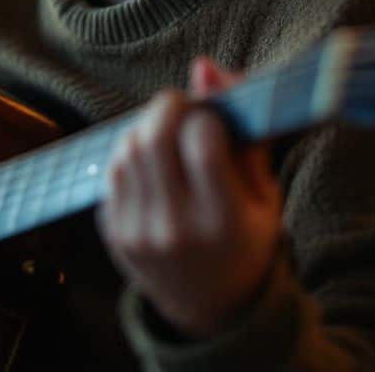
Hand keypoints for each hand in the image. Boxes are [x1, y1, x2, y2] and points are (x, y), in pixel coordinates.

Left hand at [96, 57, 281, 337]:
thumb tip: (206, 67)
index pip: (201, 140)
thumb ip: (241, 130)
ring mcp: (139, 233)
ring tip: (165, 131)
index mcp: (224, 219)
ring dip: (144, 127)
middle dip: (166, 107)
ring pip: (126, 150)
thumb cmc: (246, 239)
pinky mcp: (114, 234)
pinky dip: (127, 153)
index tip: (212, 117)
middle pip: (154, 139)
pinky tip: (148, 158)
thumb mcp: (264, 193)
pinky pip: (111, 173)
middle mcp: (177, 228)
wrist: (212, 307)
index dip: (205, 114)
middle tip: (180, 105)